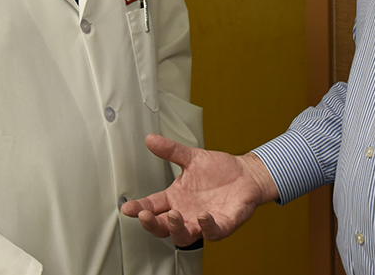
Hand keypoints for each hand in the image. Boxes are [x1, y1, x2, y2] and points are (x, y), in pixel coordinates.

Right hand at [121, 134, 278, 245]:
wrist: (246, 174)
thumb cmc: (219, 170)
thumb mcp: (192, 157)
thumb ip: (170, 150)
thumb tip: (151, 139)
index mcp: (176, 198)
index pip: (153, 206)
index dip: (139, 208)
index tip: (128, 208)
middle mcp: (186, 213)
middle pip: (162, 227)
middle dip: (152, 223)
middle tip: (145, 215)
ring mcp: (203, 221)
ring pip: (184, 235)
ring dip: (176, 228)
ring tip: (172, 215)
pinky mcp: (223, 224)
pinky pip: (213, 231)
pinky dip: (207, 227)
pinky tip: (203, 217)